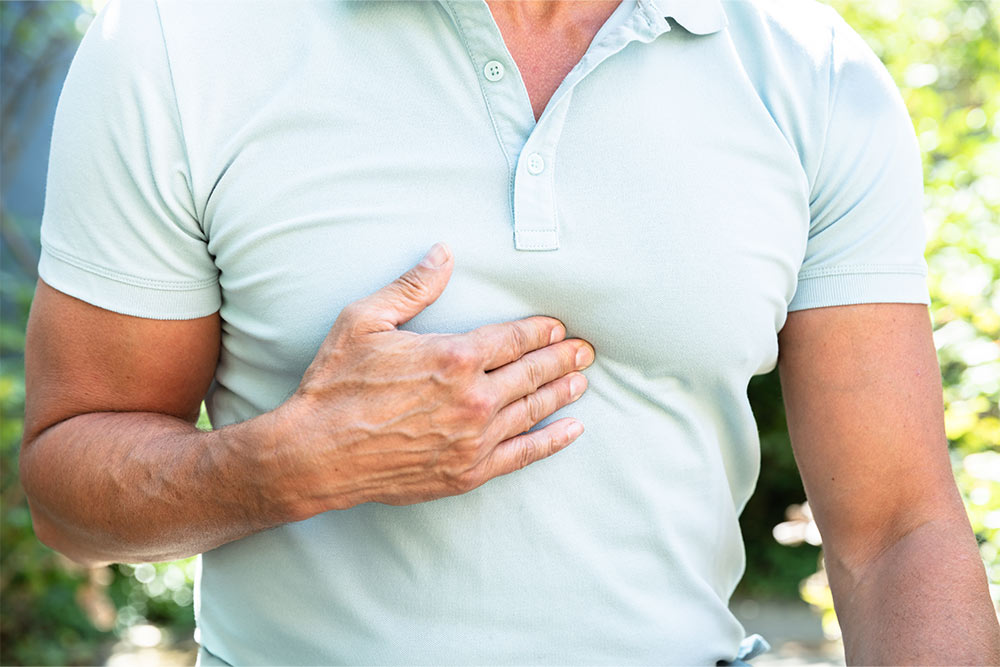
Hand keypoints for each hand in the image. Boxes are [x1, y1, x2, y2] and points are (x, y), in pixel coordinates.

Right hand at [271, 242, 593, 518]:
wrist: (314, 455)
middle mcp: (474, 398)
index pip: (514, 338)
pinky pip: (522, 455)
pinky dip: (551, 441)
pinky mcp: (468, 472)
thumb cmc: (335, 386)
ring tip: (581, 381)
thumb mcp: (365, 321)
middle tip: (585, 352)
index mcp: (454, 357)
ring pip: (532, 411)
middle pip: (532, 373)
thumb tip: (443, 252)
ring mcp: (474, 439)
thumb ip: (412, 287)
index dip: (540, 331)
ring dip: (561, 394)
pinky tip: (571, 430)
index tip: (558, 327)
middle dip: (562, 359)